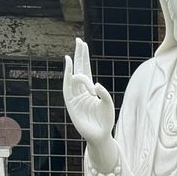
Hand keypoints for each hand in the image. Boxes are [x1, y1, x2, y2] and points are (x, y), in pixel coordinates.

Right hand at [61, 37, 117, 170]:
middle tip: (78, 40)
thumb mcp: (108, 105)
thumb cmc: (105, 121)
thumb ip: (104, 94)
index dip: (85, 57)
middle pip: (80, 68)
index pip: (87, 69)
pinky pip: (68, 87)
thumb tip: (95, 84)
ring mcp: (75, 96)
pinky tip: (69, 65)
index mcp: (91, 89)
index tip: (83, 44)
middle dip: (79, 55)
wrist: (100, 136)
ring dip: (75, 63)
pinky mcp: (71, 104)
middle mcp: (82, 90)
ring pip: (74, 76)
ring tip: (74, 50)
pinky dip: (68, 76)